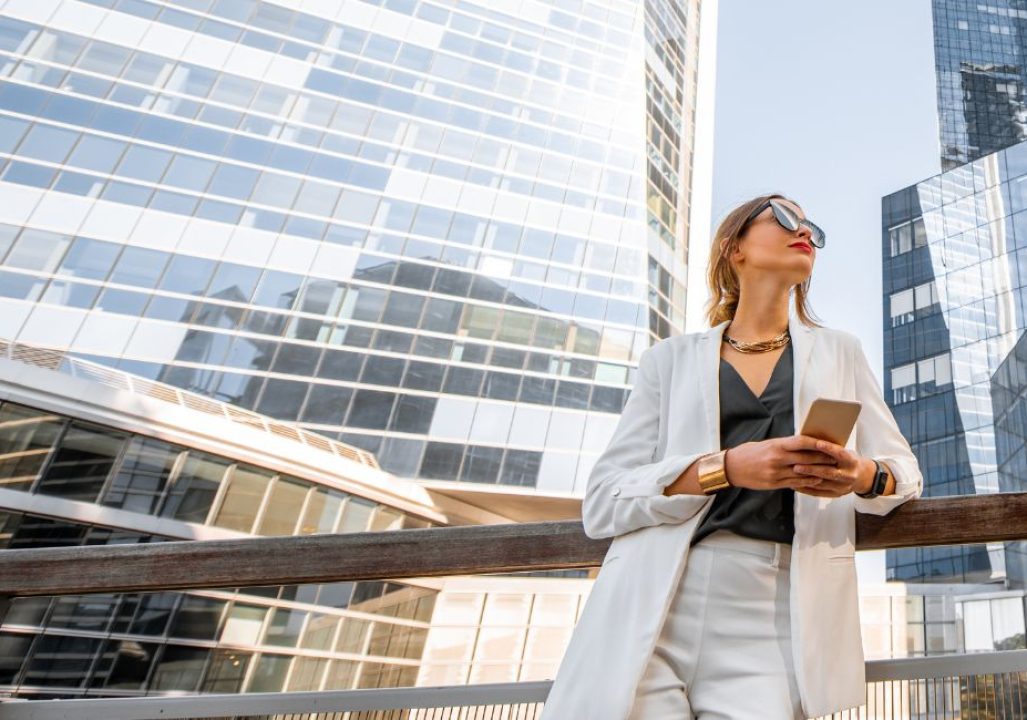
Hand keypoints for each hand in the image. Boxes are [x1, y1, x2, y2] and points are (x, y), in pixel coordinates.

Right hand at [723, 435, 838, 491]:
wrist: (731, 467)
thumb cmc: (749, 453)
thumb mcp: (766, 445)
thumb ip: (784, 446)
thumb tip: (802, 444)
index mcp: (775, 446)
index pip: (801, 442)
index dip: (816, 443)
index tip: (828, 442)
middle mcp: (777, 459)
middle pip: (806, 458)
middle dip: (823, 458)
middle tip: (836, 457)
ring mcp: (776, 473)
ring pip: (803, 472)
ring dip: (819, 471)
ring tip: (831, 470)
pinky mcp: (774, 484)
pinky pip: (795, 483)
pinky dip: (807, 481)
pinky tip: (817, 480)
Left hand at [792, 439, 873, 497]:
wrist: (863, 477)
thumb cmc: (848, 460)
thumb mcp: (845, 451)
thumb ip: (832, 449)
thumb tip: (812, 439)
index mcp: (852, 461)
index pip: (841, 454)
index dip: (829, 449)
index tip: (817, 443)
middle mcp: (849, 475)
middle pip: (828, 472)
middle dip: (811, 469)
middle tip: (796, 466)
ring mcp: (843, 487)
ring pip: (821, 484)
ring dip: (805, 479)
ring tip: (792, 475)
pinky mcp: (837, 494)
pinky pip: (818, 492)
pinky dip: (806, 488)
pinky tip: (795, 484)